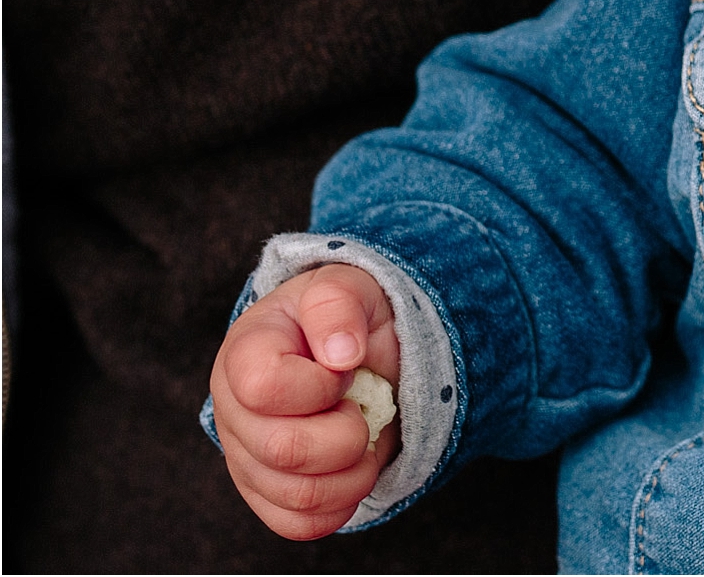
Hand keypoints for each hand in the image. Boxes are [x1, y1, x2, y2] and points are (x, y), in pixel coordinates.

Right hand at [210, 262, 399, 542]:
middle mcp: (233, 412)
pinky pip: (301, 524)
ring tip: (365, 436)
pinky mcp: (265, 497)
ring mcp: (244, 460)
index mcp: (242, 354)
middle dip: (346, 433)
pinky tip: (352, 468)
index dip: (318, 384)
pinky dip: (342, 502)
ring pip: (298, 496)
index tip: (345, 365)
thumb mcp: (345, 286)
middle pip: (283, 451)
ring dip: (353, 472)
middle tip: (362, 407)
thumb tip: (342, 354)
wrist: (349, 351)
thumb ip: (337, 304)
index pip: (264, 387)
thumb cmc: (340, 316)